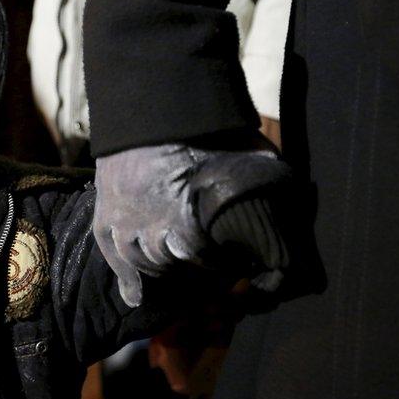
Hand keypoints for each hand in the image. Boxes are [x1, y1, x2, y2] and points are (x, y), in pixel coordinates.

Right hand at [92, 143, 291, 306]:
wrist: (149, 102)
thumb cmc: (203, 130)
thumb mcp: (248, 156)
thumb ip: (265, 182)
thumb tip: (293, 197)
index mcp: (185, 222)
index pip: (204, 262)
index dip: (220, 262)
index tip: (232, 257)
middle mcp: (151, 230)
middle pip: (170, 266)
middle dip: (189, 268)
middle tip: (204, 260)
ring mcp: (124, 223)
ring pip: (141, 263)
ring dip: (159, 270)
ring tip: (175, 269)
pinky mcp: (106, 213)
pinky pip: (112, 256)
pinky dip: (125, 279)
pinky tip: (135, 296)